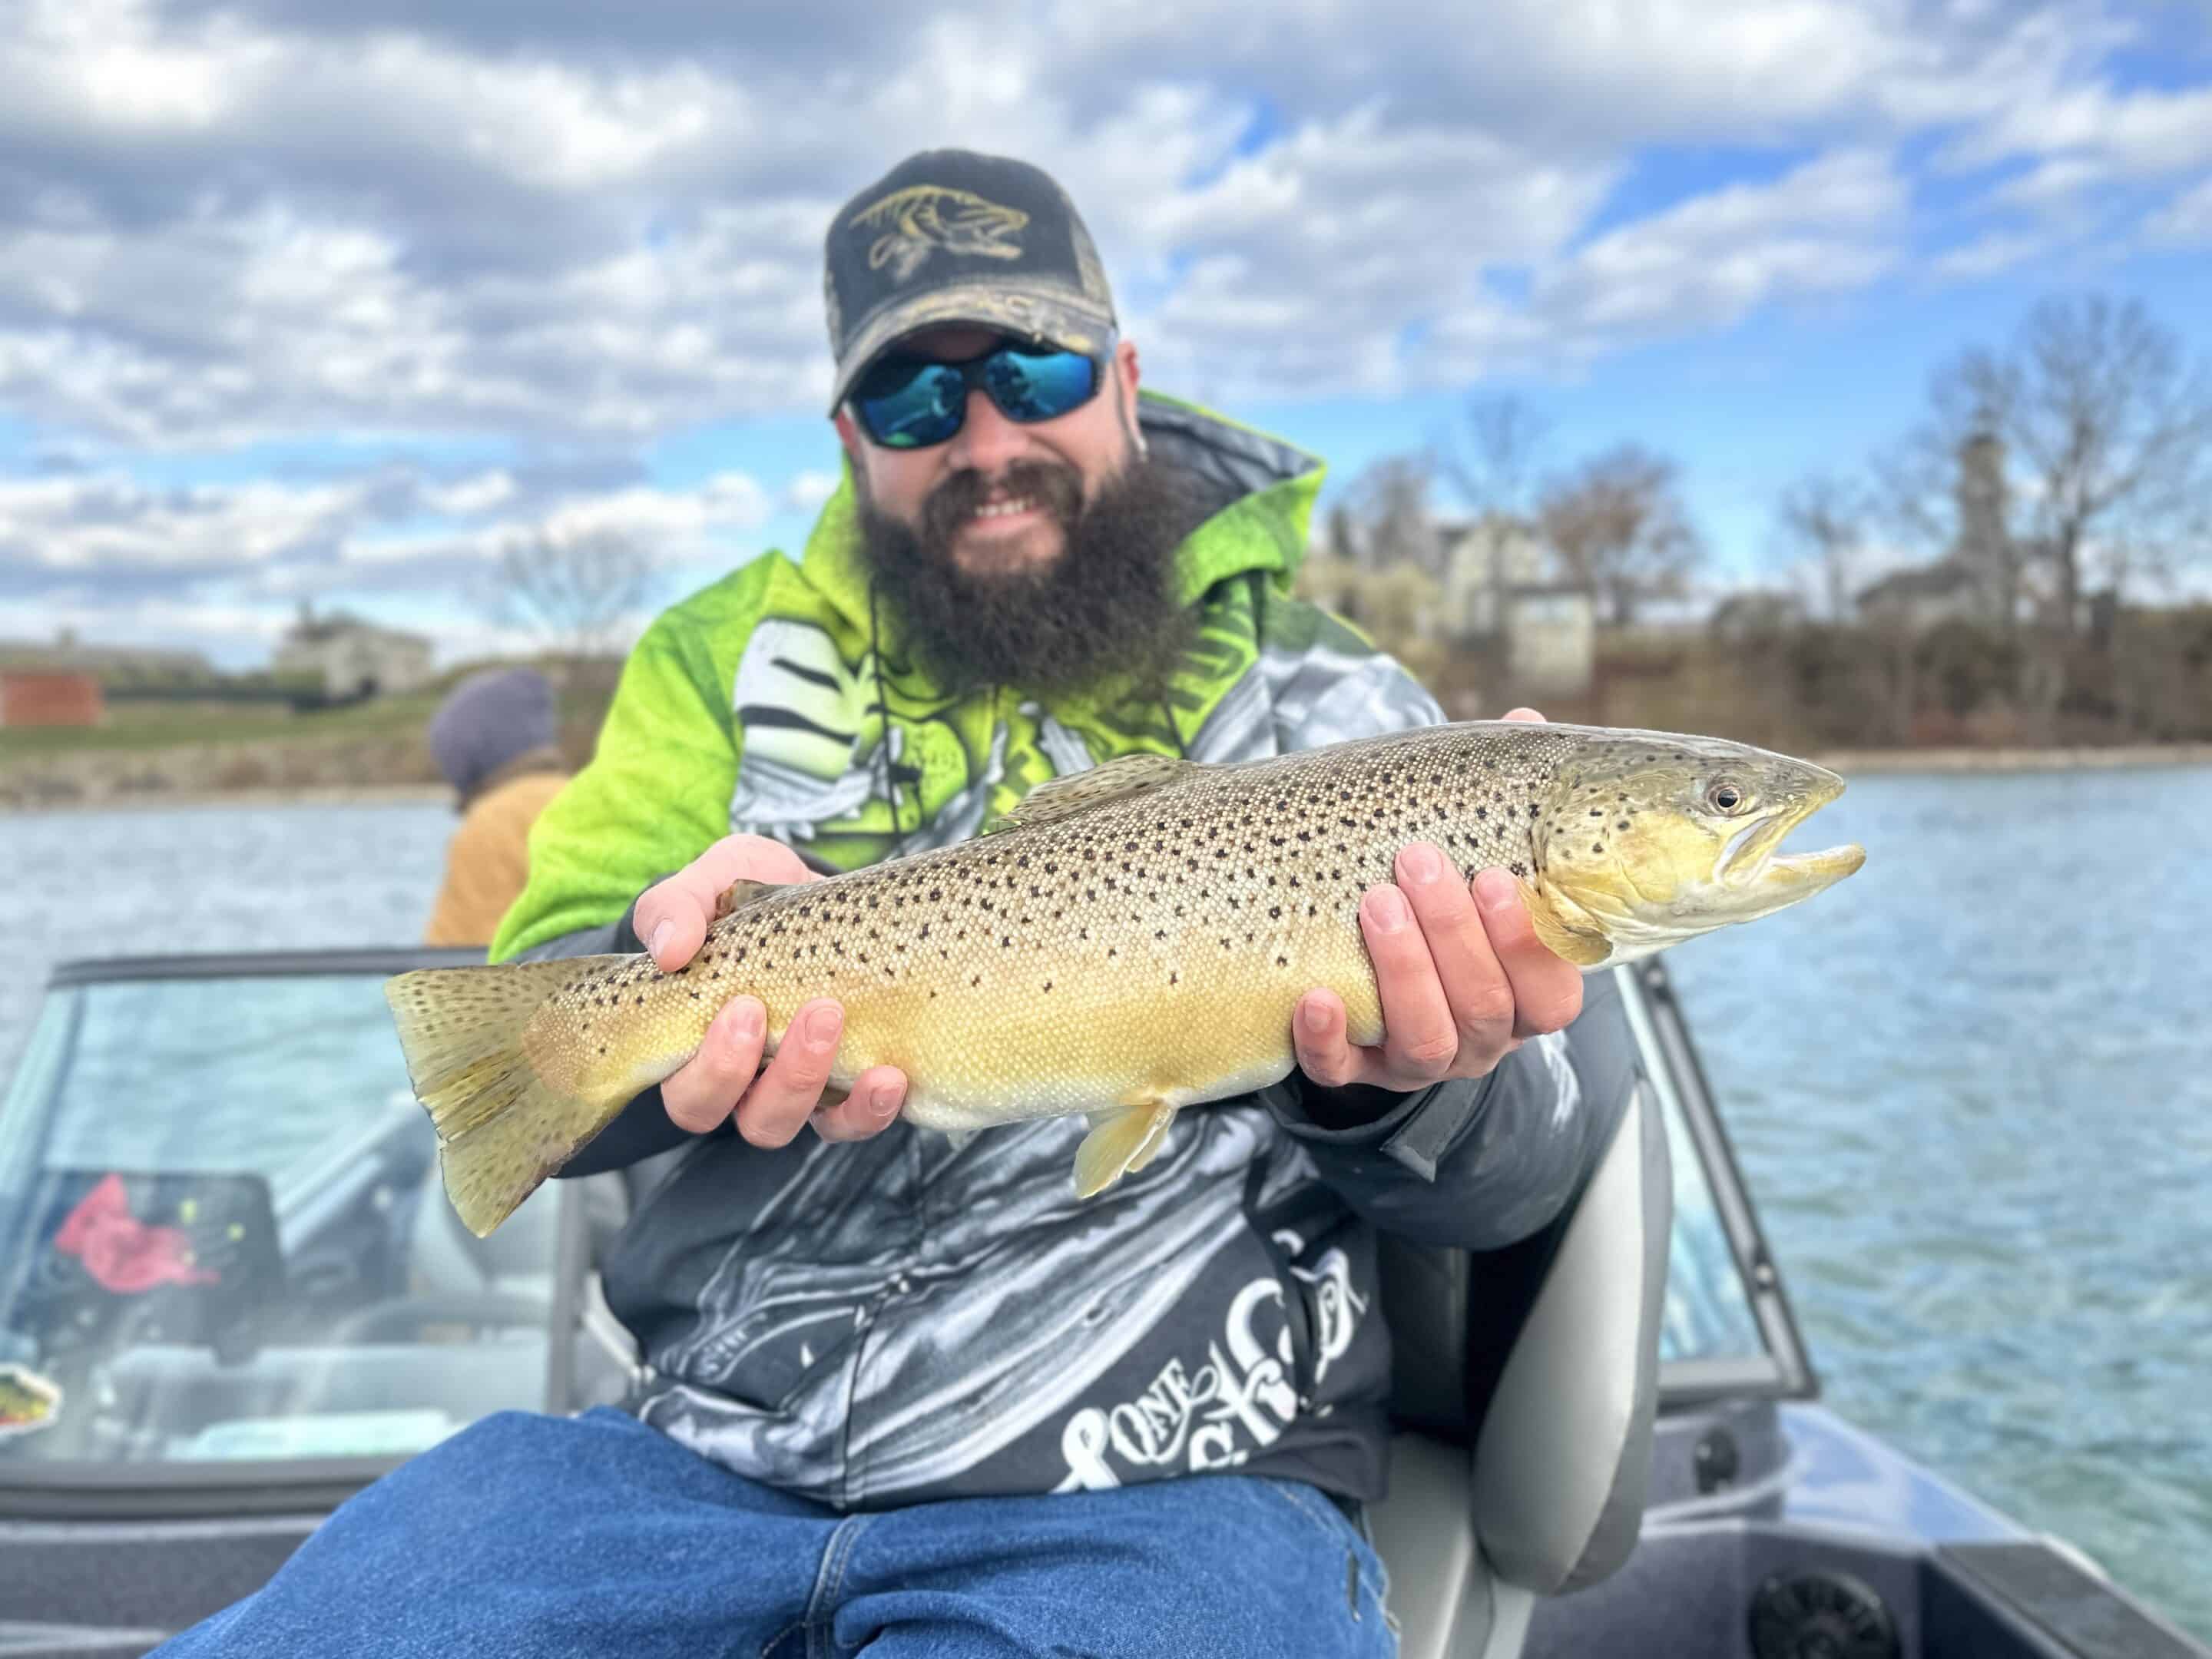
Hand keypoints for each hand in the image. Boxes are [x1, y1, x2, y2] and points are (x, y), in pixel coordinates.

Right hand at [631, 835, 908, 1147]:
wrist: (813, 893)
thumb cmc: (748, 901)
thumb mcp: (710, 884)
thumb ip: (677, 908)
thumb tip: (669, 950)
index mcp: (701, 1049)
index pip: (692, 1095)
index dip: (715, 1069)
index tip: (745, 1005)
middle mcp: (750, 1083)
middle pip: (752, 1120)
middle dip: (778, 1077)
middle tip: (801, 1010)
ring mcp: (804, 1090)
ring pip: (802, 1124)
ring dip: (816, 1083)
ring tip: (835, 1019)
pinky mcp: (852, 1087)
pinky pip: (856, 1122)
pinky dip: (871, 1109)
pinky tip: (890, 1076)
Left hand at [1294, 708, 1583, 1094]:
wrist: (1371, 986)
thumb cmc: (1440, 906)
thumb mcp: (1475, 860)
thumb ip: (1500, 804)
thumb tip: (1523, 721)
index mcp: (1525, 994)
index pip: (1553, 991)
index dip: (1529, 942)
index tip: (1496, 876)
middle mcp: (1483, 1038)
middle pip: (1485, 1007)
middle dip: (1452, 934)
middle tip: (1416, 862)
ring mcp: (1418, 1061)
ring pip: (1427, 1041)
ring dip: (1403, 971)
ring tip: (1374, 903)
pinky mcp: (1357, 1074)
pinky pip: (1342, 1073)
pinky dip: (1327, 1040)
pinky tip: (1312, 996)